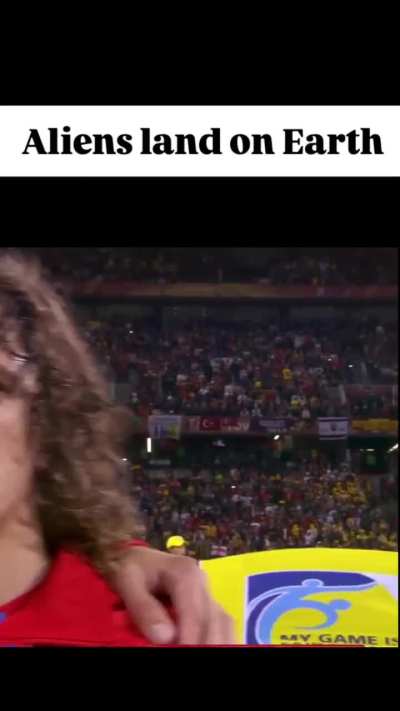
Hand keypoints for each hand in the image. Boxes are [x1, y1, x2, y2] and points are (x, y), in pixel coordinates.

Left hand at [112, 547, 234, 645]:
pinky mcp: (208, 603)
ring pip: (223, 622)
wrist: (137, 561)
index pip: (194, 612)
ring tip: (200, 654)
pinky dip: (219, 638)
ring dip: (216, 642)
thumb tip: (165, 637)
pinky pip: (221, 624)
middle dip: (206, 643)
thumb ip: (143, 607)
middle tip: (189, 657)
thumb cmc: (131, 569)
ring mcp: (207, 592)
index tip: (182, 652)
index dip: (191, 639)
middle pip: (214, 619)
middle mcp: (202, 581)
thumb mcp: (127, 581)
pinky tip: (210, 647)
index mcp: (184, 572)